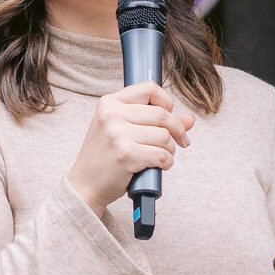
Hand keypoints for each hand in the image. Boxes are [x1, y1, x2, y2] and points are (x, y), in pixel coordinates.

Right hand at [66, 80, 194, 215]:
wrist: (84, 185)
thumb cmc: (105, 157)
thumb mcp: (122, 131)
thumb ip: (154, 121)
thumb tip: (190, 119)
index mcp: (109, 103)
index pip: (149, 88)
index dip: (166, 102)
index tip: (170, 118)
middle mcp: (111, 115)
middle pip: (162, 115)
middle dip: (177, 131)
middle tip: (180, 142)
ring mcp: (117, 135)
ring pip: (164, 136)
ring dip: (170, 150)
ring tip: (162, 157)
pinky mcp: (126, 155)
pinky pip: (162, 155)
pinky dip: (166, 163)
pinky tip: (158, 167)